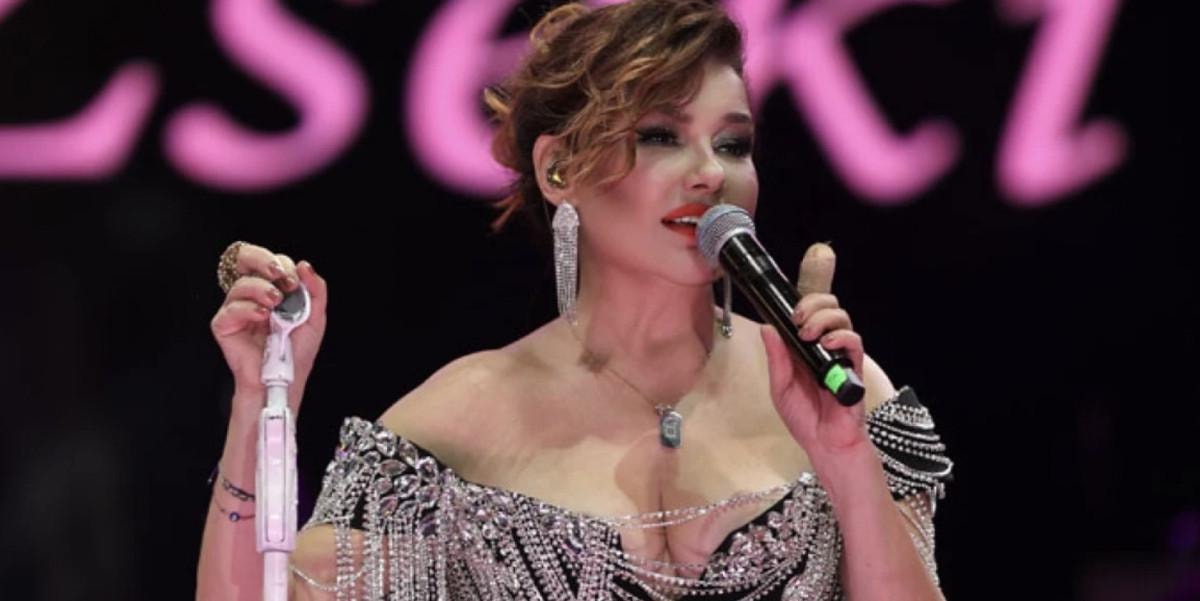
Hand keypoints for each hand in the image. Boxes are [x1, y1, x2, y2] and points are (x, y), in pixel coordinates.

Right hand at [210, 243, 327, 417]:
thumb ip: (315, 290)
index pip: (270, 261)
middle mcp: (252, 295)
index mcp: (272, 289)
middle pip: (245, 258)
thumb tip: (305, 265)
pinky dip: (248, 309)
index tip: (295, 282)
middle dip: (263, 260)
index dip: (282, 265)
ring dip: (260, 289)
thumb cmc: (296, 352)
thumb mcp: (315, 318)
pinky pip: (230, 309)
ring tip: (274, 303)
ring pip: (240, 284)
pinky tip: (262, 317)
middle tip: (280, 275)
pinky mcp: (224, 325)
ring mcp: (237, 309)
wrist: (284, 380)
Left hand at [760, 242, 867, 459]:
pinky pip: (854, 341)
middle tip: (797, 318)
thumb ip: (776, 358)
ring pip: (842, 317)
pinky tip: (827, 343)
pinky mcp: (854, 367)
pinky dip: (841, 337)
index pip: (809, 311)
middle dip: (812, 302)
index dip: (805, 295)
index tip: (788, 297)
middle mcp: (824, 346)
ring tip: (808, 333)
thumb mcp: (780, 386)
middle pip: (827, 305)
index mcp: (805, 347)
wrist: (825, 445)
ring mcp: (841, 354)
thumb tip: (766, 327)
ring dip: (823, 317)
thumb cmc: (805, 418)